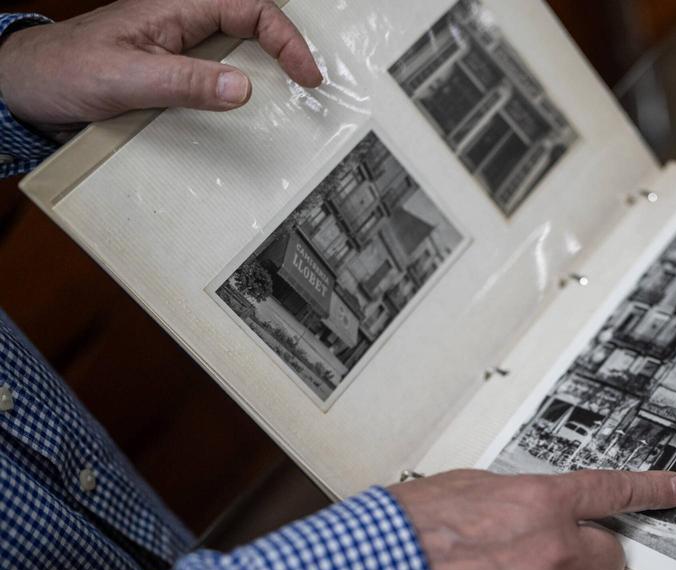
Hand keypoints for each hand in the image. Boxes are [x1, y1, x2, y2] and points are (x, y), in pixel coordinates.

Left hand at [0, 0, 321, 136]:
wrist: (25, 86)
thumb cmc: (63, 69)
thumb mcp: (127, 77)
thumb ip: (186, 81)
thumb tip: (242, 87)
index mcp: (175, 8)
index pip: (251, 9)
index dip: (286, 39)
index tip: (304, 74)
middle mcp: (181, 22)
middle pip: (252, 25)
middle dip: (287, 50)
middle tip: (309, 85)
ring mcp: (178, 46)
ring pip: (238, 50)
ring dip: (266, 73)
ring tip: (289, 100)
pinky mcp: (171, 70)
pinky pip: (217, 75)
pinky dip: (239, 92)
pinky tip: (244, 116)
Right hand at [390, 469, 675, 569]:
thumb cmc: (410, 530)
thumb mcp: (468, 489)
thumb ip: (515, 500)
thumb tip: (527, 512)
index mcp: (544, 501)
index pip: (613, 491)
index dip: (651, 490)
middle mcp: (558, 548)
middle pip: (611, 559)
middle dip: (591, 560)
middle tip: (555, 560)